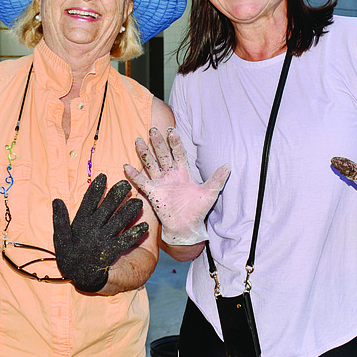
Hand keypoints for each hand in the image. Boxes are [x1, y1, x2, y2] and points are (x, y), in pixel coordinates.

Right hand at [52, 173, 148, 292]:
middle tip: (126, 184)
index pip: (88, 203)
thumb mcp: (60, 236)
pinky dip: (135, 233)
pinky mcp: (112, 251)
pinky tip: (145, 226)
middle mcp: (92, 230)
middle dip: (116, 195)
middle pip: (106, 209)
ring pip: (118, 222)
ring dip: (129, 211)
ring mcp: (103, 240)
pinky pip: (125, 240)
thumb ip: (59, 219)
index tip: (103, 176)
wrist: (79, 276)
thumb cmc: (70, 253)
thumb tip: (56, 200)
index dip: (95, 189)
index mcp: (80, 224)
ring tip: (138, 201)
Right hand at [124, 128, 229, 245]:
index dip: (175, 142)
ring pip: (151, 165)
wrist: (187, 226)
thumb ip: (217, 179)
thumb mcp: (210, 193)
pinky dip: (134, 176)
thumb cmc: (198, 210)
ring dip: (145, 154)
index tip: (172, 130)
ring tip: (138, 141)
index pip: (179, 153)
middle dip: (158, 143)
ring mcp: (161, 183)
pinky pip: (142, 182)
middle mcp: (171, 175)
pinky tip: (127, 166)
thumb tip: (229, 166)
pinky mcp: (153, 193)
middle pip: (163, 155)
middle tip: (153, 130)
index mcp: (184, 172)